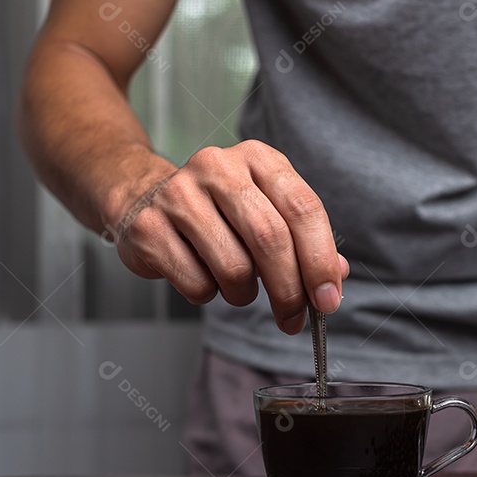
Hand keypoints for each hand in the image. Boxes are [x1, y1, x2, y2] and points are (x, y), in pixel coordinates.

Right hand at [108, 140, 347, 333]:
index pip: (303, 208)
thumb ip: (303, 241)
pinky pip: (197, 283)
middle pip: (270, 238)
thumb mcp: (266, 210)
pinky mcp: (149, 226)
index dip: (320, 260)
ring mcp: (179, 194)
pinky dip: (208, 293)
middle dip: (289, 290)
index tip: (328, 300)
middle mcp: (218, 167)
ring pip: (234, 267)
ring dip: (244, 294)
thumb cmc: (218, 210)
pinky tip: (202, 275)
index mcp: (258, 158)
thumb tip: (334, 278)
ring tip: (237, 286)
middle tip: (294, 318)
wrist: (142, 196)